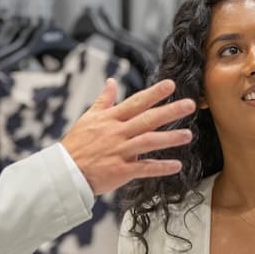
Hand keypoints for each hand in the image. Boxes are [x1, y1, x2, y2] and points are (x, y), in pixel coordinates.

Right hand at [60, 78, 194, 194]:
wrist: (65, 172)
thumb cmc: (77, 144)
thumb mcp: (89, 118)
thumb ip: (104, 100)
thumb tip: (111, 81)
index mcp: (110, 119)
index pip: (136, 102)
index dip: (153, 93)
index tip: (171, 85)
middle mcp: (117, 133)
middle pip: (147, 120)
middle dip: (169, 111)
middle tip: (189, 105)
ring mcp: (119, 152)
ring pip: (148, 142)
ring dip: (169, 139)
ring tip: (188, 135)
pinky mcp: (120, 170)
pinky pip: (144, 168)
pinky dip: (160, 167)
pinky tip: (176, 166)